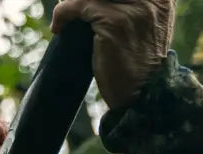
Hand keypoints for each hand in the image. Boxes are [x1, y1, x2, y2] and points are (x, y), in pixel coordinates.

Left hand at [51, 0, 173, 110]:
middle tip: (71, 7)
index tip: (83, 3)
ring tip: (64, 16)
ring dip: (71, 2)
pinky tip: (58, 27)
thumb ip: (131, 7)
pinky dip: (63, 14)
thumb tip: (92, 1)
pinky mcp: (114, 22)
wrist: (143, 96)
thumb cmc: (138, 66)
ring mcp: (132, 8)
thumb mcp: (144, 26)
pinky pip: (78, 6)